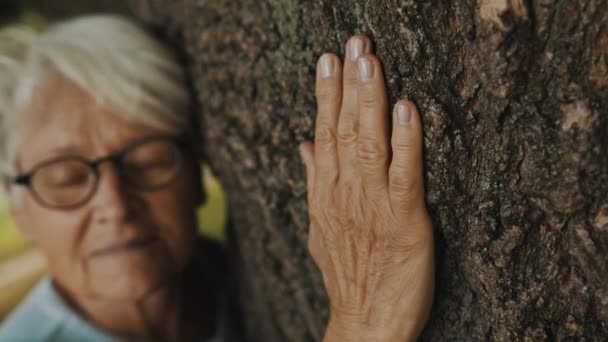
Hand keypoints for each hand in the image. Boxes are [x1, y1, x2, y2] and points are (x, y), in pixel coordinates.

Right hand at [299, 35, 433, 340]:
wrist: (366, 324)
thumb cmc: (348, 274)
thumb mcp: (321, 226)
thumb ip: (314, 182)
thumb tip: (304, 144)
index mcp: (327, 193)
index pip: (324, 133)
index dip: (326, 94)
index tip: (327, 59)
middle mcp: (346, 194)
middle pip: (344, 130)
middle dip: (348, 83)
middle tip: (354, 43)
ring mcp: (374, 206)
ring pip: (369, 144)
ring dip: (369, 100)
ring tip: (370, 61)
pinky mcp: (406, 222)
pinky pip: (405, 175)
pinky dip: (405, 141)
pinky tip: (406, 109)